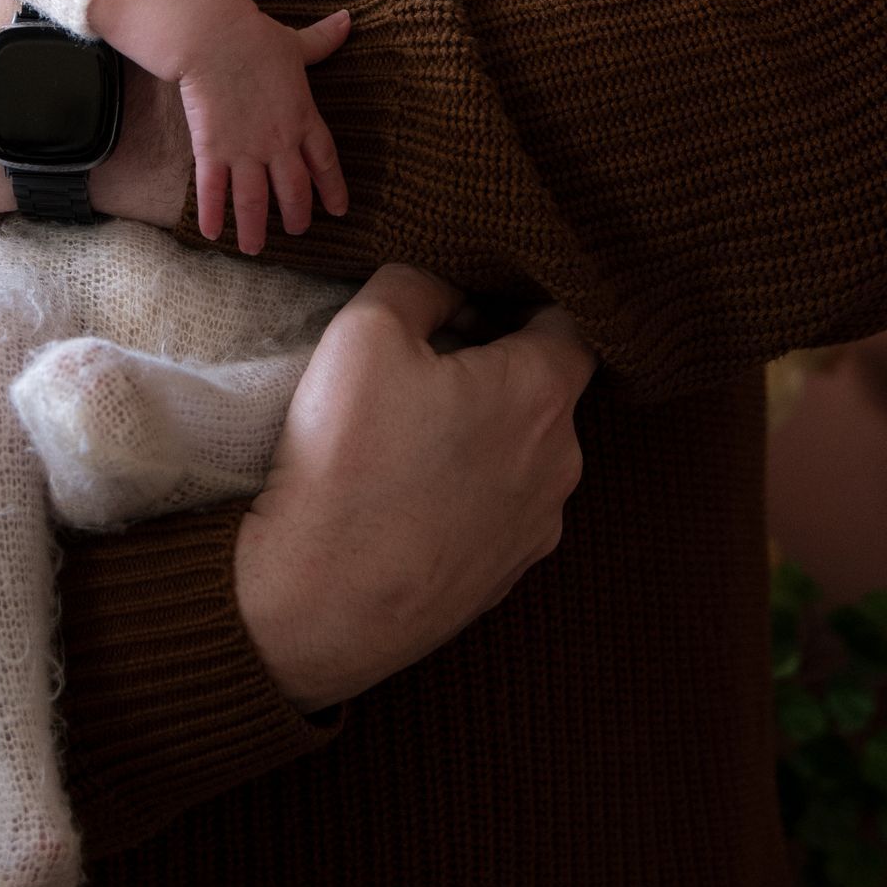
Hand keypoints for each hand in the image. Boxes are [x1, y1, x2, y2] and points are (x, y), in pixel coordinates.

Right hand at [179, 7, 350, 252]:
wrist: (213, 37)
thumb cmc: (255, 37)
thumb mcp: (295, 41)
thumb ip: (322, 40)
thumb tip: (349, 18)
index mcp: (303, 117)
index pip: (325, 162)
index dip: (332, 188)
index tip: (338, 210)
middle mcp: (278, 142)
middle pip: (293, 190)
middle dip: (295, 215)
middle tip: (296, 232)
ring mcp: (245, 149)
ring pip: (254, 201)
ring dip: (254, 228)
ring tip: (254, 249)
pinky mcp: (212, 149)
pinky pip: (213, 190)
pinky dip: (213, 214)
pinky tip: (211, 234)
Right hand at [233, 264, 593, 708]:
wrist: (319, 605)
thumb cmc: (346, 461)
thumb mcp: (364, 331)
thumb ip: (419, 281)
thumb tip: (449, 285)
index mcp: (541, 393)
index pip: (568, 323)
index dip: (519, 302)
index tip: (467, 305)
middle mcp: (561, 462)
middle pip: (544, 389)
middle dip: (495, 369)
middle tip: (423, 369)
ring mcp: (538, 527)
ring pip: (524, 453)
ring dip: (482, 434)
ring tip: (407, 439)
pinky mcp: (507, 576)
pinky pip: (500, 509)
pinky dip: (468, 492)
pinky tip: (408, 496)